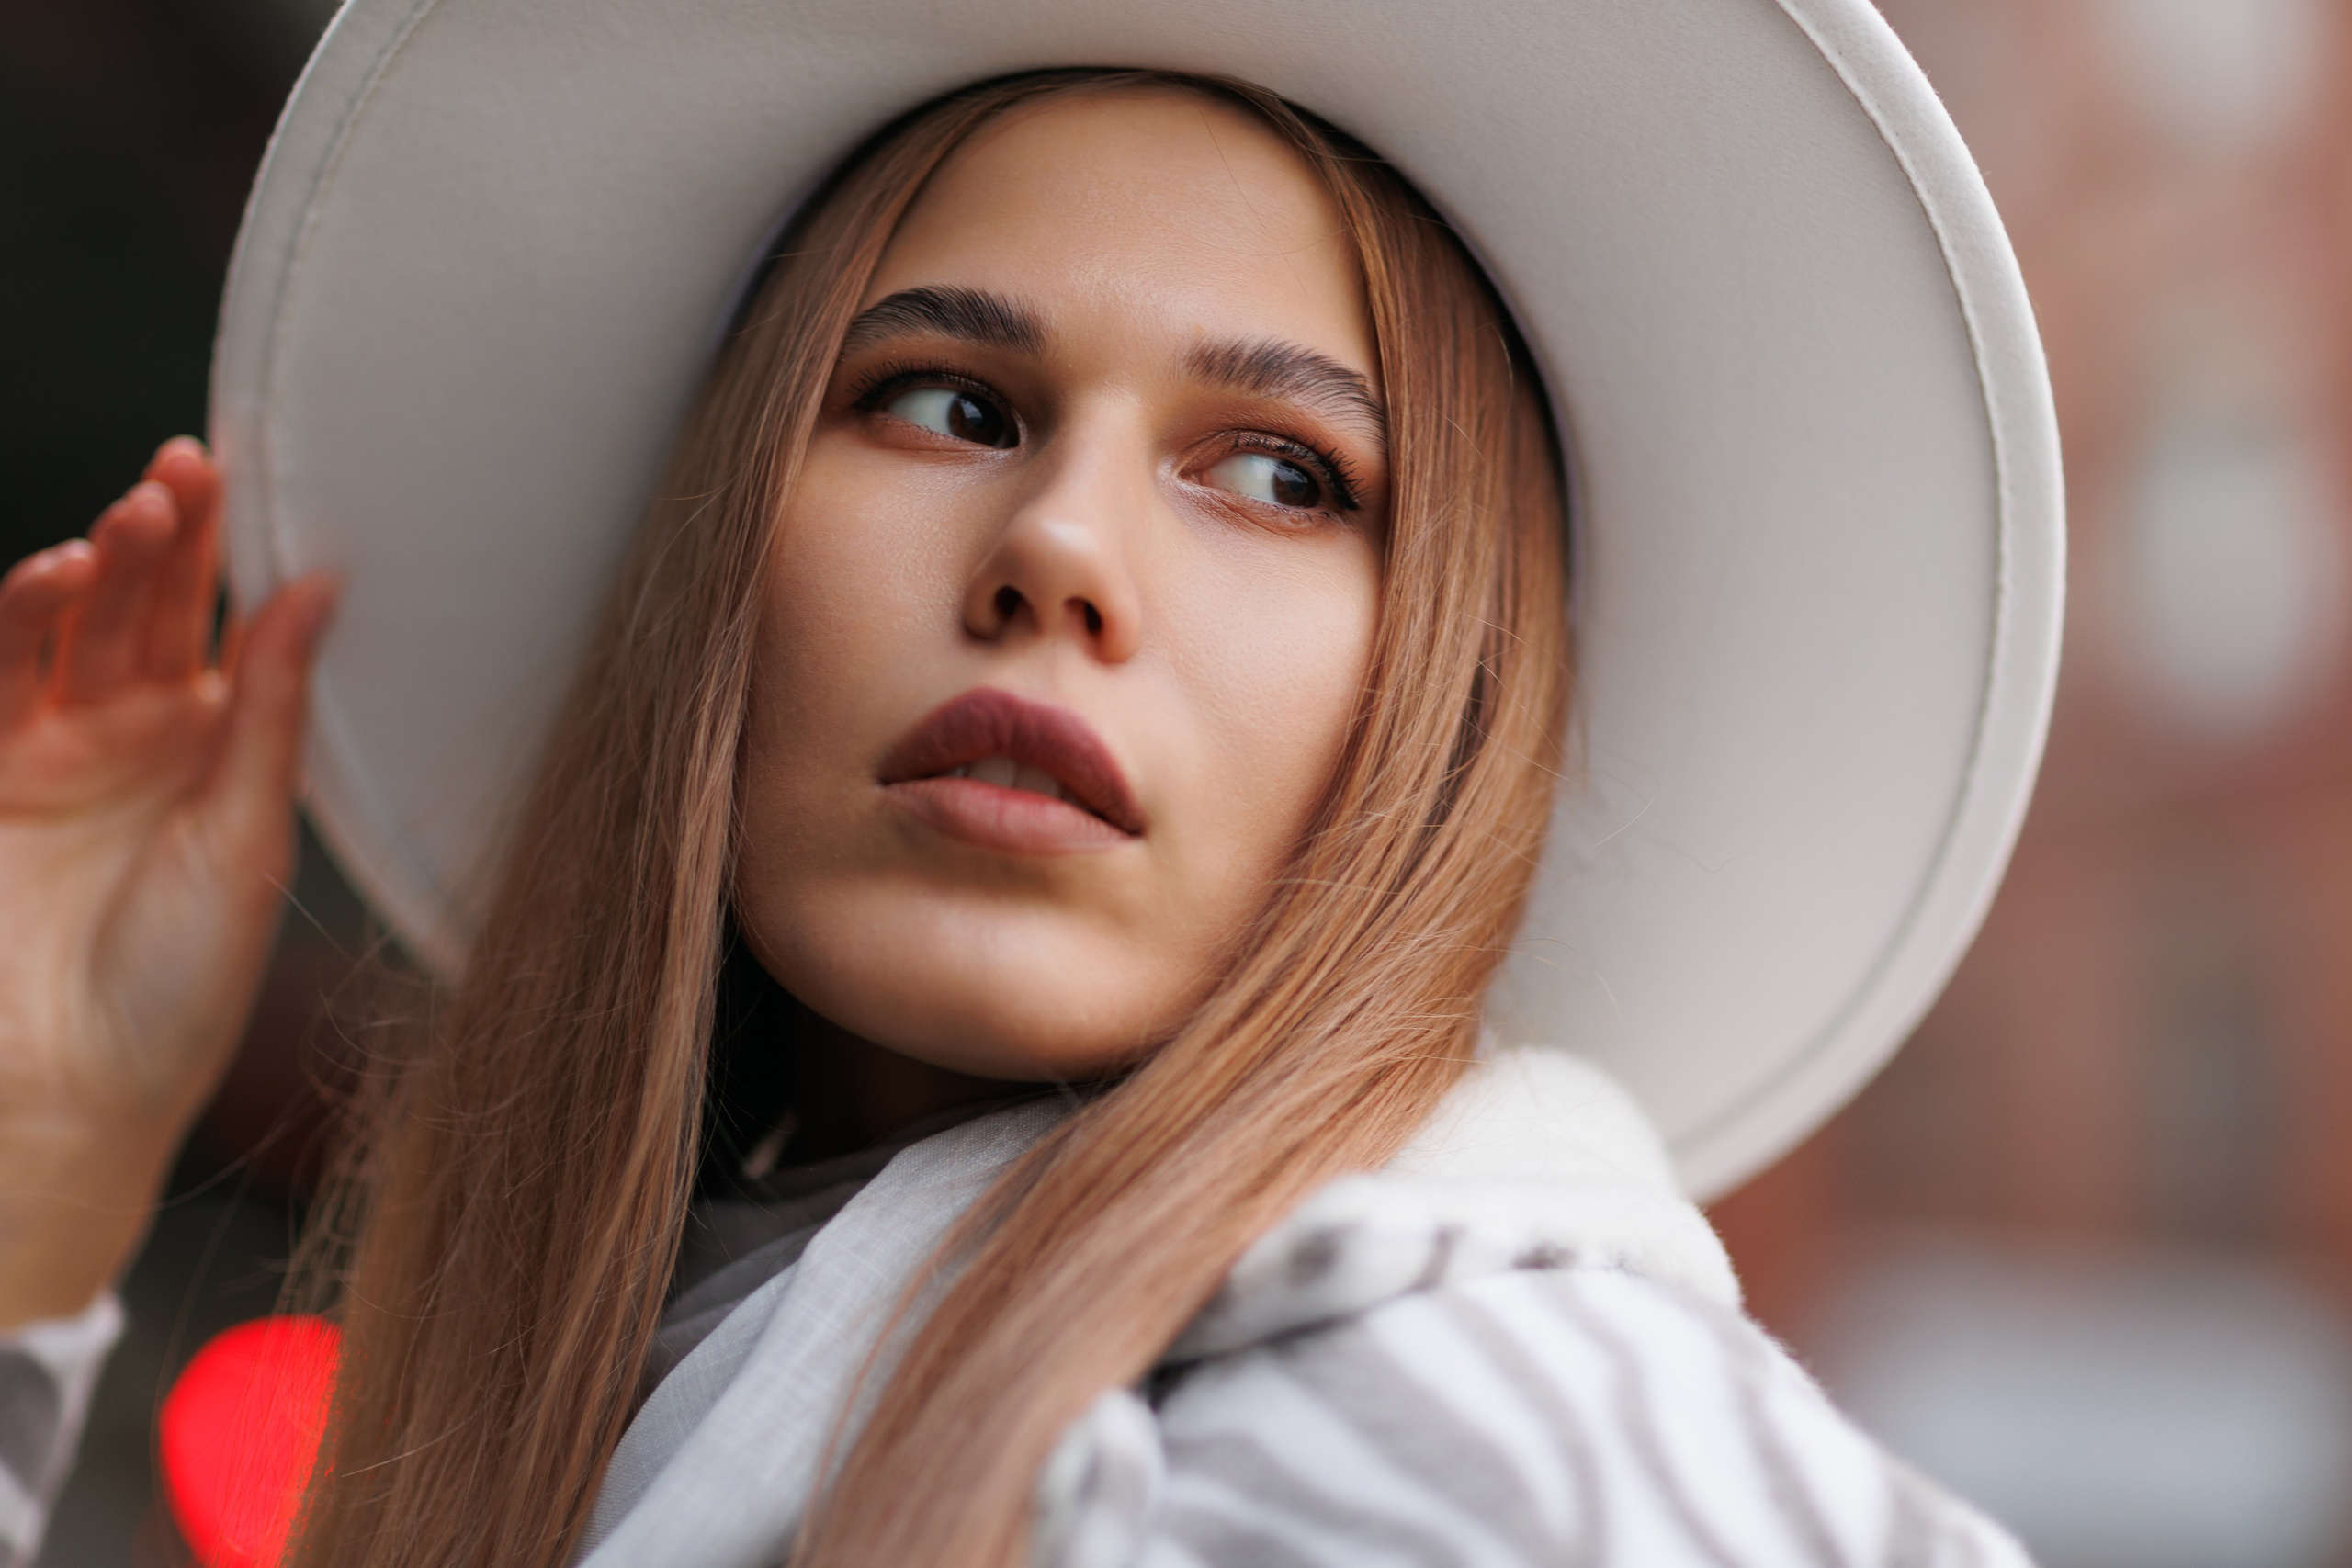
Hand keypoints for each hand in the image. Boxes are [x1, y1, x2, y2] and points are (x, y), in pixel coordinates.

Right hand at [0, 438, 335, 1326]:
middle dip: (160, 535)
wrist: (75, 1096)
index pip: (221, 624)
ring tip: (133, 518)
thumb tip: (320, 588)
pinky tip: (55, 577)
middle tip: (189, 469)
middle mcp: (130, 741)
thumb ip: (270, 710)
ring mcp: (47, 754)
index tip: (254, 476)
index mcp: (213, 751)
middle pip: (141, 609)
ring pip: (62, 628)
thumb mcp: (248, 838)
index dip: (230, 550)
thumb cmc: (182, 990)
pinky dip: (17, 619)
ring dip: (93, 566)